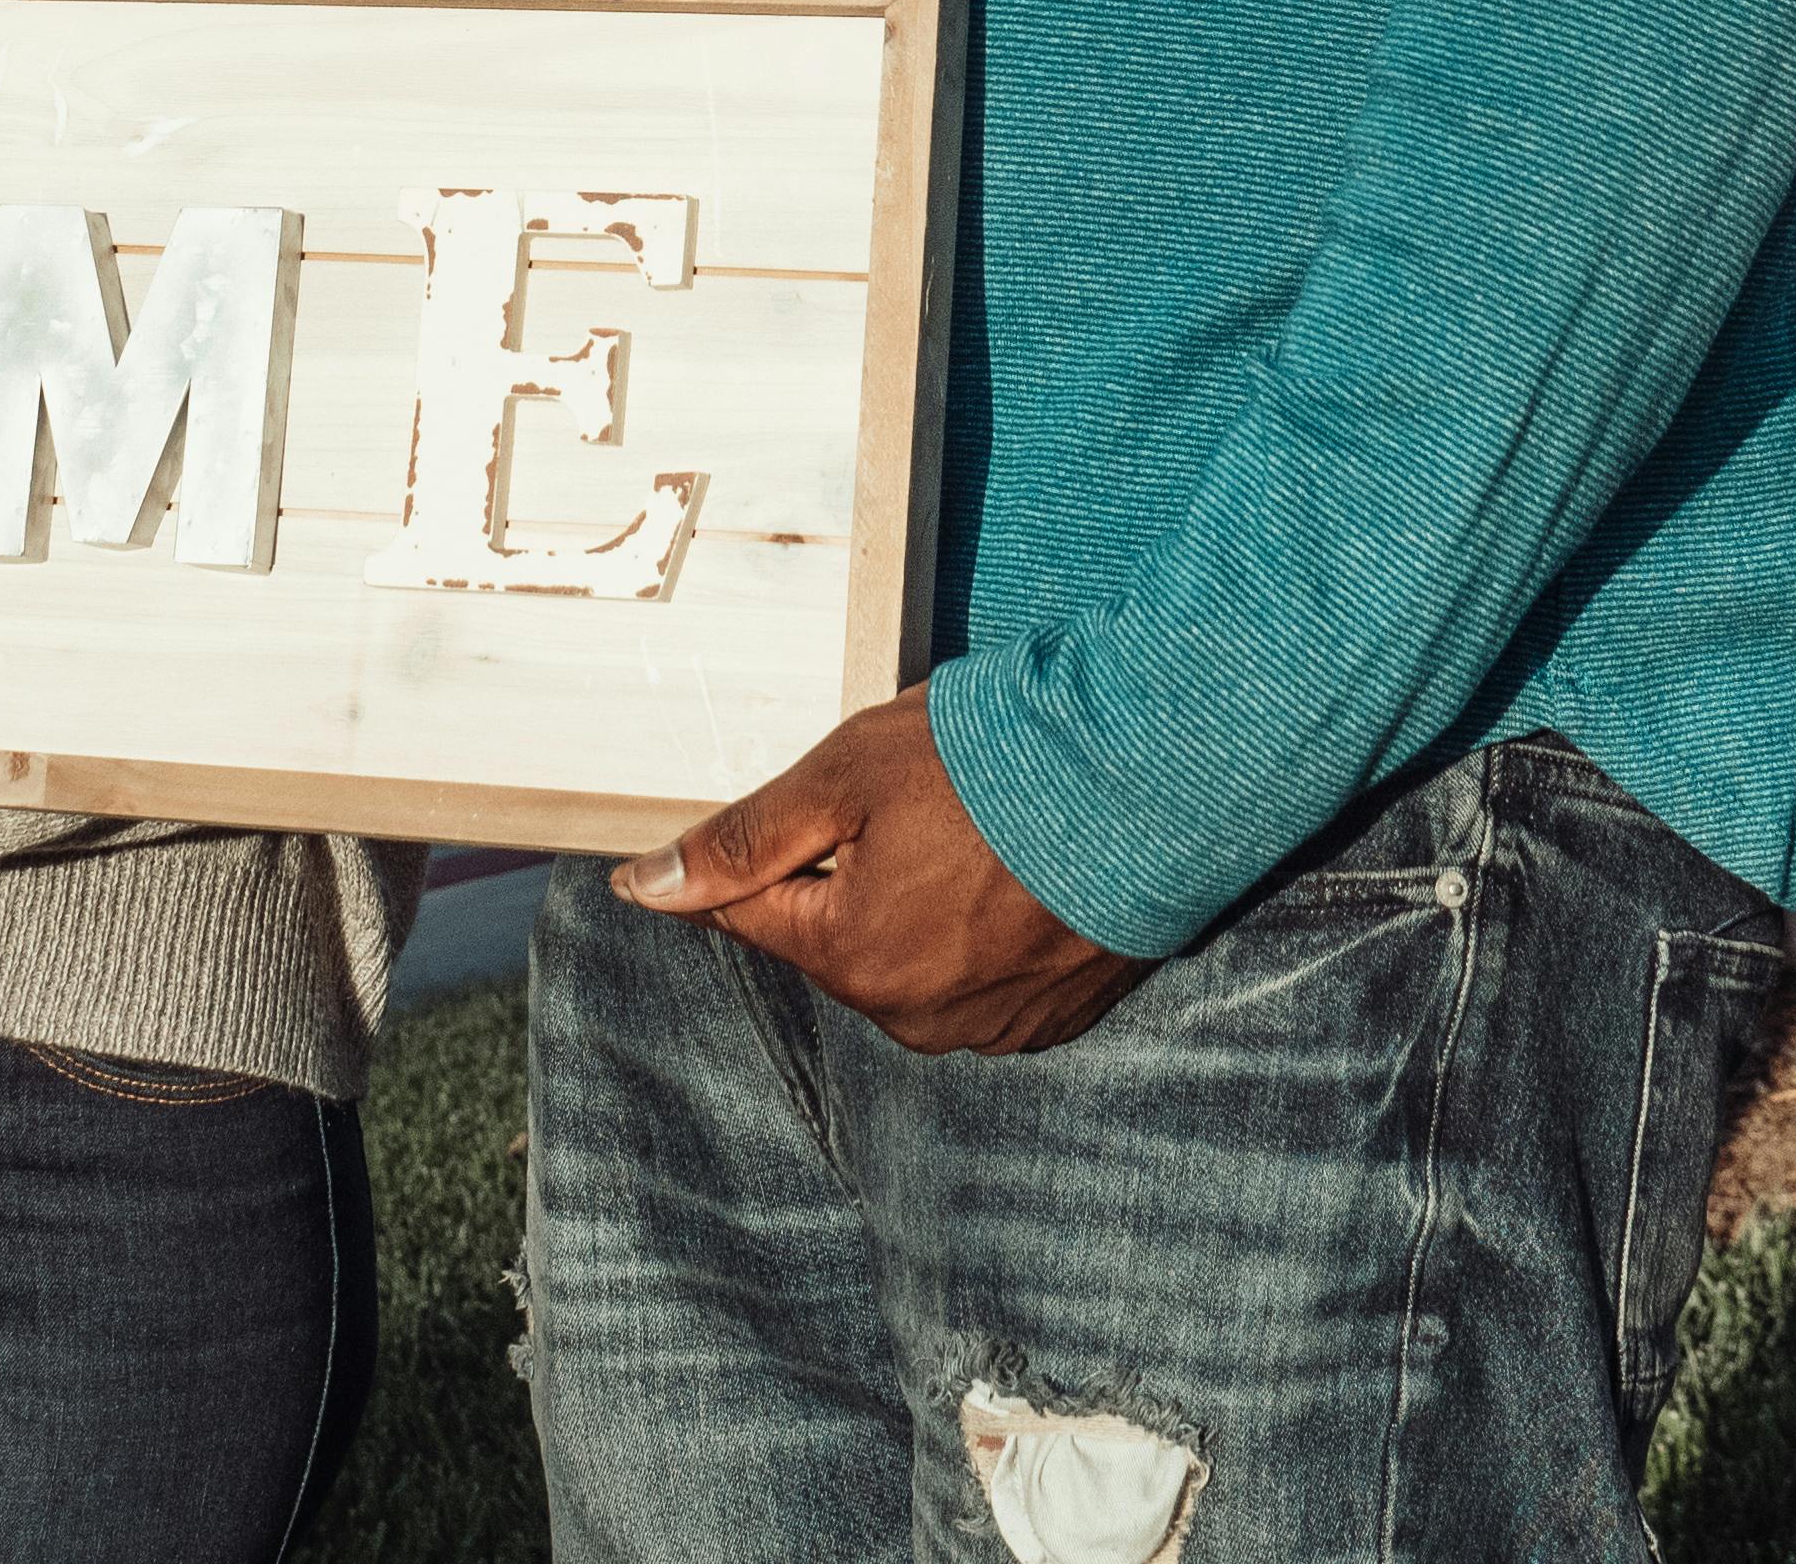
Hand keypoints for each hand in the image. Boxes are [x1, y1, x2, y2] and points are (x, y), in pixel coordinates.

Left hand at [609, 691, 1143, 1054]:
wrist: (1152, 782)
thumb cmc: (996, 767)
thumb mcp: (846, 774)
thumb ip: (743, 841)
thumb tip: (644, 888)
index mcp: (851, 958)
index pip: (756, 908)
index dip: (773, 844)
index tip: (815, 803)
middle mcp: (914, 1017)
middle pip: (836, 935)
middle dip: (854, 869)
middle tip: (917, 798)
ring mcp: (989, 1028)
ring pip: (911, 958)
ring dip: (923, 902)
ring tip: (980, 830)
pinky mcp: (1049, 1019)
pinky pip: (982, 977)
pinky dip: (986, 929)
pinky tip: (1021, 869)